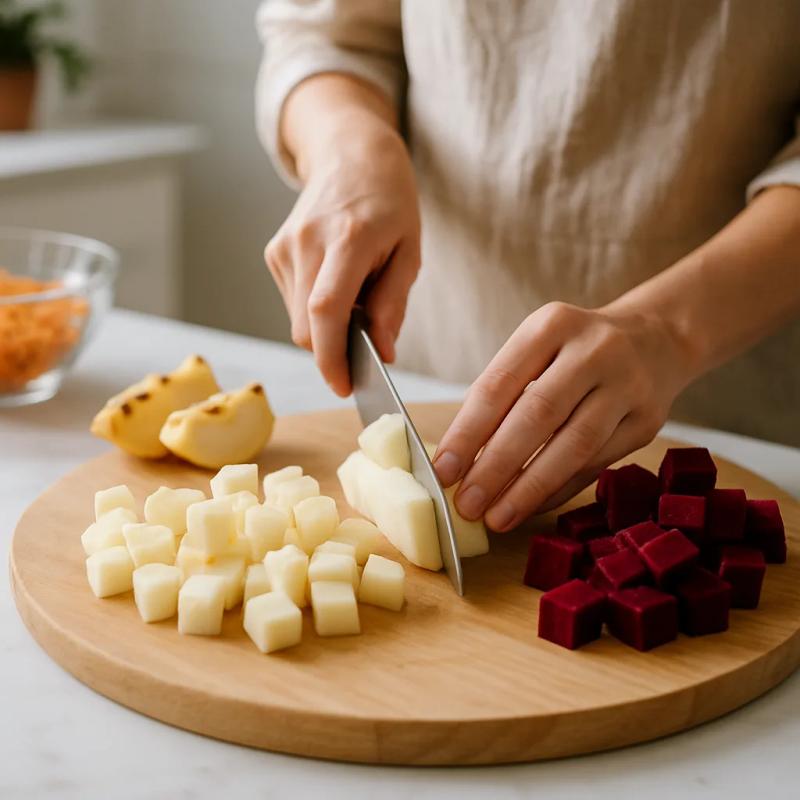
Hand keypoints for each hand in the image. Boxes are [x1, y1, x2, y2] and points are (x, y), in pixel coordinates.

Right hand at [265, 113, 420, 396]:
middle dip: (333, 352)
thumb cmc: (389, 202)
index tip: (345, 386)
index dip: (331, 357)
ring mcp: (284, 247)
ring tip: (355, 295)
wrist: (350, 154)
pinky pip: (293, 303)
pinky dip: (315, 310)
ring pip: (298, 320)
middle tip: (364, 345)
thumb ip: (393, 304)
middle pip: (307, 327)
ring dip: (326, 328)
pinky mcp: (274, 252)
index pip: (326, 310)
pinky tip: (336, 283)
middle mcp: (307, 242)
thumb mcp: (410, 251)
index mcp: (348, 239)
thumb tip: (382, 352)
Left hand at [433, 302, 694, 529]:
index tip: (443, 471)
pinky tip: (530, 507)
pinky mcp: (647, 421)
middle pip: (537, 415)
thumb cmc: (574, 351)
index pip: (499, 385)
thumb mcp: (537, 348)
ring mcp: (627, 385)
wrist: (656, 339)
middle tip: (466, 504)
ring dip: (529, 488)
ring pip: (573, 446)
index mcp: (551, 326)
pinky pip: (596, 464)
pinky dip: (558, 489)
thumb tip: (459, 460)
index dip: (467, 433)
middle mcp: (594, 350)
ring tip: (497, 517)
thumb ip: (501, 395)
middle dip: (496, 466)